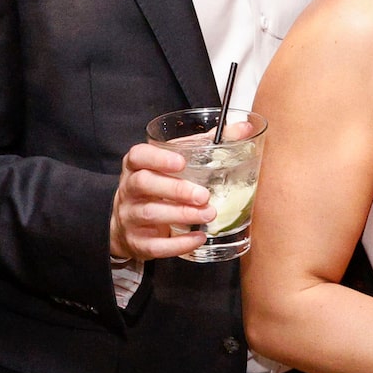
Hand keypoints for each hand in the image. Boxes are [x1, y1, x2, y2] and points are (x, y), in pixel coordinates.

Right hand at [108, 140, 209, 262]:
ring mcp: (130, 217)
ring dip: (181, 214)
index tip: (181, 162)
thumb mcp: (174, 163)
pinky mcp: (138, 242)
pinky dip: (178, 243)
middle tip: (203, 195)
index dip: (157, 158)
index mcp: (137, 166)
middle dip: (175, 189)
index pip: (137, 156)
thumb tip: (244, 127)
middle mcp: (129, 190)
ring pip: (150, 213)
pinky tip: (198, 237)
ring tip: (208, 214)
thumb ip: (205, 144)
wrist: (127, 224)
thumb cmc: (159, 186)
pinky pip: (155, 245)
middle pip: (143, 184)